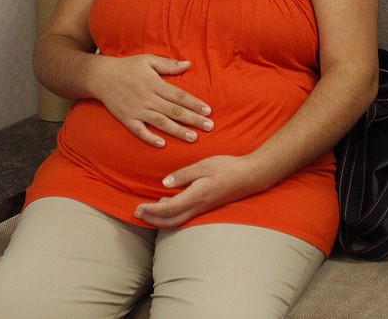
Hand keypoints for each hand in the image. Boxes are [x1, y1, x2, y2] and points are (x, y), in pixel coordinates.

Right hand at [90, 54, 212, 146]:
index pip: (180, 96)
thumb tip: (188, 64)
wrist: (100, 76)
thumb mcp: (148, 60)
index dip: (195, 104)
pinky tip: (162, 144)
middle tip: (209, 127)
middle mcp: (148, 98)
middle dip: (193, 120)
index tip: (208, 111)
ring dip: (178, 131)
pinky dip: (150, 138)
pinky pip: (139, 131)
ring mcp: (137, 110)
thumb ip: (169, 64)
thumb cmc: (127, 66)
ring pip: (161, 123)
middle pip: (174, 111)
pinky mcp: (126, 119)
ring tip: (193, 138)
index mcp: (155, 84)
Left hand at [134, 154, 265, 227]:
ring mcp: (203, 209)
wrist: (250, 176)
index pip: (169, 209)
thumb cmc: (228, 167)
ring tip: (148, 212)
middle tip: (137, 213)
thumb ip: (184, 174)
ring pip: (178, 221)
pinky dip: (171, 215)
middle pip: (171, 221)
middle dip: (152, 219)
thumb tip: (165, 183)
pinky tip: (167, 205)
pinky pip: (185, 216)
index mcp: (196, 196)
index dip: (151, 210)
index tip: (138, 207)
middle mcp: (199, 207)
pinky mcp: (207, 207)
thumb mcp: (205, 165)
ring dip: (160, 219)